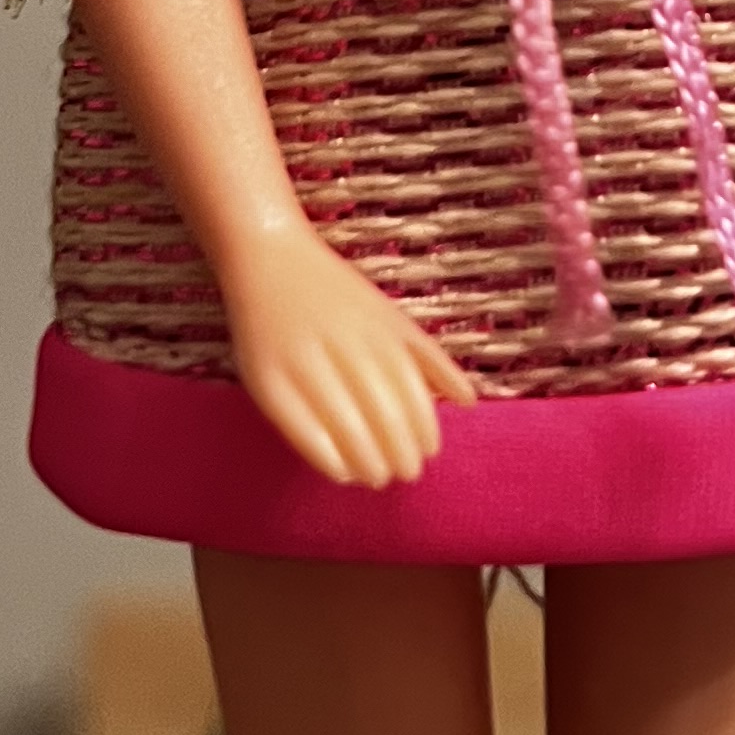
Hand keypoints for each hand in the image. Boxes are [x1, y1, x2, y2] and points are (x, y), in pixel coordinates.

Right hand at [216, 222, 475, 485]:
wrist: (268, 258)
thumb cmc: (335, 293)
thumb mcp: (390, 315)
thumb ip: (428, 357)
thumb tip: (469, 401)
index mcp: (379, 331)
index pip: (412, 394)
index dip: (424, 431)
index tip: (427, 452)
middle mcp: (344, 346)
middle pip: (383, 415)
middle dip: (399, 454)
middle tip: (404, 474)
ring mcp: (302, 362)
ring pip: (346, 427)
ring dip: (367, 462)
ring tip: (375, 477)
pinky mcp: (265, 379)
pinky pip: (302, 430)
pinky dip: (326, 458)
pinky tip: (340, 472)